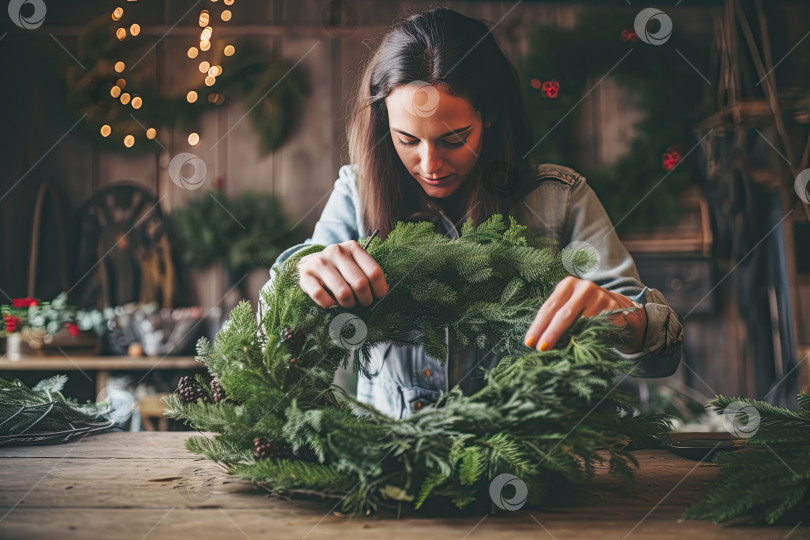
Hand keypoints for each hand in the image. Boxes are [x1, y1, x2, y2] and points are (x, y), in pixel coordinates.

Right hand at [297, 241, 388, 308]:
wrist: (309, 264)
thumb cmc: (339, 269)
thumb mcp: (354, 264)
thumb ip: (367, 275)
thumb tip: (383, 293)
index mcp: (353, 248)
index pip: (374, 272)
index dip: (379, 289)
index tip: (377, 297)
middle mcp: (336, 252)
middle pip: (360, 284)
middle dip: (365, 300)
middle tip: (363, 303)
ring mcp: (320, 263)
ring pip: (343, 293)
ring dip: (348, 304)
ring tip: (348, 303)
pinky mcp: (305, 275)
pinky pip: (322, 297)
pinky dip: (329, 305)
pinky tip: (331, 301)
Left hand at [524, 276, 646, 353]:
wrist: (617, 307)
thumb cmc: (584, 310)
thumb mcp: (568, 307)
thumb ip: (555, 318)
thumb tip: (535, 340)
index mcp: (568, 284)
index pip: (549, 307)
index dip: (538, 326)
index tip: (529, 342)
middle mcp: (584, 287)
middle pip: (564, 314)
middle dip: (551, 333)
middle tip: (541, 349)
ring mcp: (601, 296)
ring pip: (583, 323)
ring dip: (571, 339)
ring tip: (563, 351)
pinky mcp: (614, 309)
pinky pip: (598, 328)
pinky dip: (589, 339)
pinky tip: (582, 347)